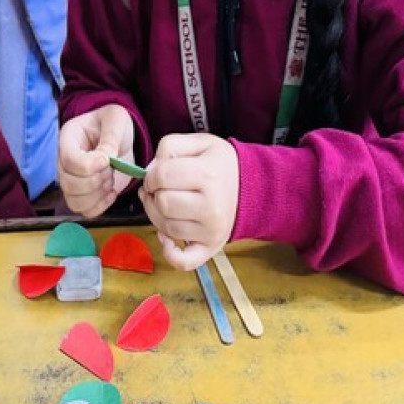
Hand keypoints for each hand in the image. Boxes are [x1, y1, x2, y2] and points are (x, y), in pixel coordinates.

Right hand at [57, 104, 134, 217]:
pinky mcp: (83, 194)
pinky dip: (101, 206)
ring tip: (110, 180)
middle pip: (69, 184)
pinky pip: (85, 211)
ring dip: (98, 195)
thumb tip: (105, 159)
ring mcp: (71, 180)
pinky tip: (112, 192)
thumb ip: (110, 137)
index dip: (89, 165)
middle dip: (96, 180)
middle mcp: (63, 162)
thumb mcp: (116, 120)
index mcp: (68, 138)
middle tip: (111, 169)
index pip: (69, 160)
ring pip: (74, 201)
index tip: (107, 160)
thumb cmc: (113, 124)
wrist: (119, 138)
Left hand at [140, 133, 238, 270]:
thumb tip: (150, 171)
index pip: (161, 176)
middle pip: (162, 203)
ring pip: (165, 228)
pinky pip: (183, 261)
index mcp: (208, 175)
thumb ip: (170, 146)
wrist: (252, 187)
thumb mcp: (200, 143)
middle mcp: (212, 206)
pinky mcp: (210, 248)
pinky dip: (169, 253)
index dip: (150, 175)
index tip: (156, 176)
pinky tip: (165, 238)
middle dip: (153, 195)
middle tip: (160, 190)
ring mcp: (212, 230)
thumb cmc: (220, 165)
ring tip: (165, 205)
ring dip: (156, 216)